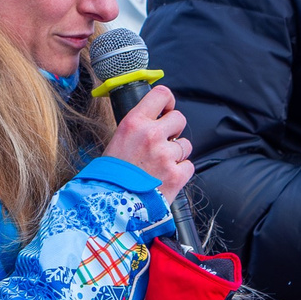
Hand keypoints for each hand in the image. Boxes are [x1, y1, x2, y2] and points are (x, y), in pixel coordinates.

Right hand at [106, 85, 192, 201]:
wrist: (111, 205)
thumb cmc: (112, 175)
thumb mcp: (118, 140)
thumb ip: (137, 127)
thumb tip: (156, 119)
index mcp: (134, 123)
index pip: (161, 94)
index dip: (168, 102)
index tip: (167, 109)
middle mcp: (151, 135)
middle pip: (179, 118)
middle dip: (174, 130)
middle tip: (163, 143)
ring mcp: (166, 155)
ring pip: (185, 144)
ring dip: (177, 154)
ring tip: (159, 166)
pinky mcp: (177, 174)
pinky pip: (189, 166)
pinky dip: (180, 173)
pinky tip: (164, 178)